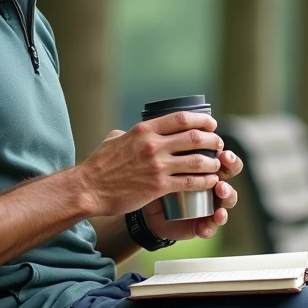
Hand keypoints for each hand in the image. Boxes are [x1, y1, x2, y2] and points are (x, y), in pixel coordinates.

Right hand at [76, 112, 224, 216]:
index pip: (181, 119)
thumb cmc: (99, 165)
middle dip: (212, 140)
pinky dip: (204, 181)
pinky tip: (211, 181)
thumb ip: (129, 133)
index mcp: (144, 130)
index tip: (211, 125)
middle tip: (218, 144)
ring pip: (197, 160)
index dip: (202, 121)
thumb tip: (136, 131)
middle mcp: (153, 145)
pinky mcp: (158, 186)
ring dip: (212, 162)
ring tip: (217, 164)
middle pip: (194, 137)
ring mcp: (157, 166)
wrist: (89, 188)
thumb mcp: (114, 139)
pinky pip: (190, 182)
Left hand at [144, 149, 243, 240]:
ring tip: (220, 189)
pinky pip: (211, 225)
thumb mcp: (162, 162)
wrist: (147, 211)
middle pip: (231, 173)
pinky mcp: (202, 224)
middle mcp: (212, 183)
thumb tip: (175, 129)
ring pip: (229, 199)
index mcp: (206, 165)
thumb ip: (170, 146)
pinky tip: (211, 220)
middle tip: (224, 162)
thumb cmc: (156, 179)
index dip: (226, 153)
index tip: (221, 149)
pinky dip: (212, 224)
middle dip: (231, 167)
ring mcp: (210, 204)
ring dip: (228, 193)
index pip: (223, 156)